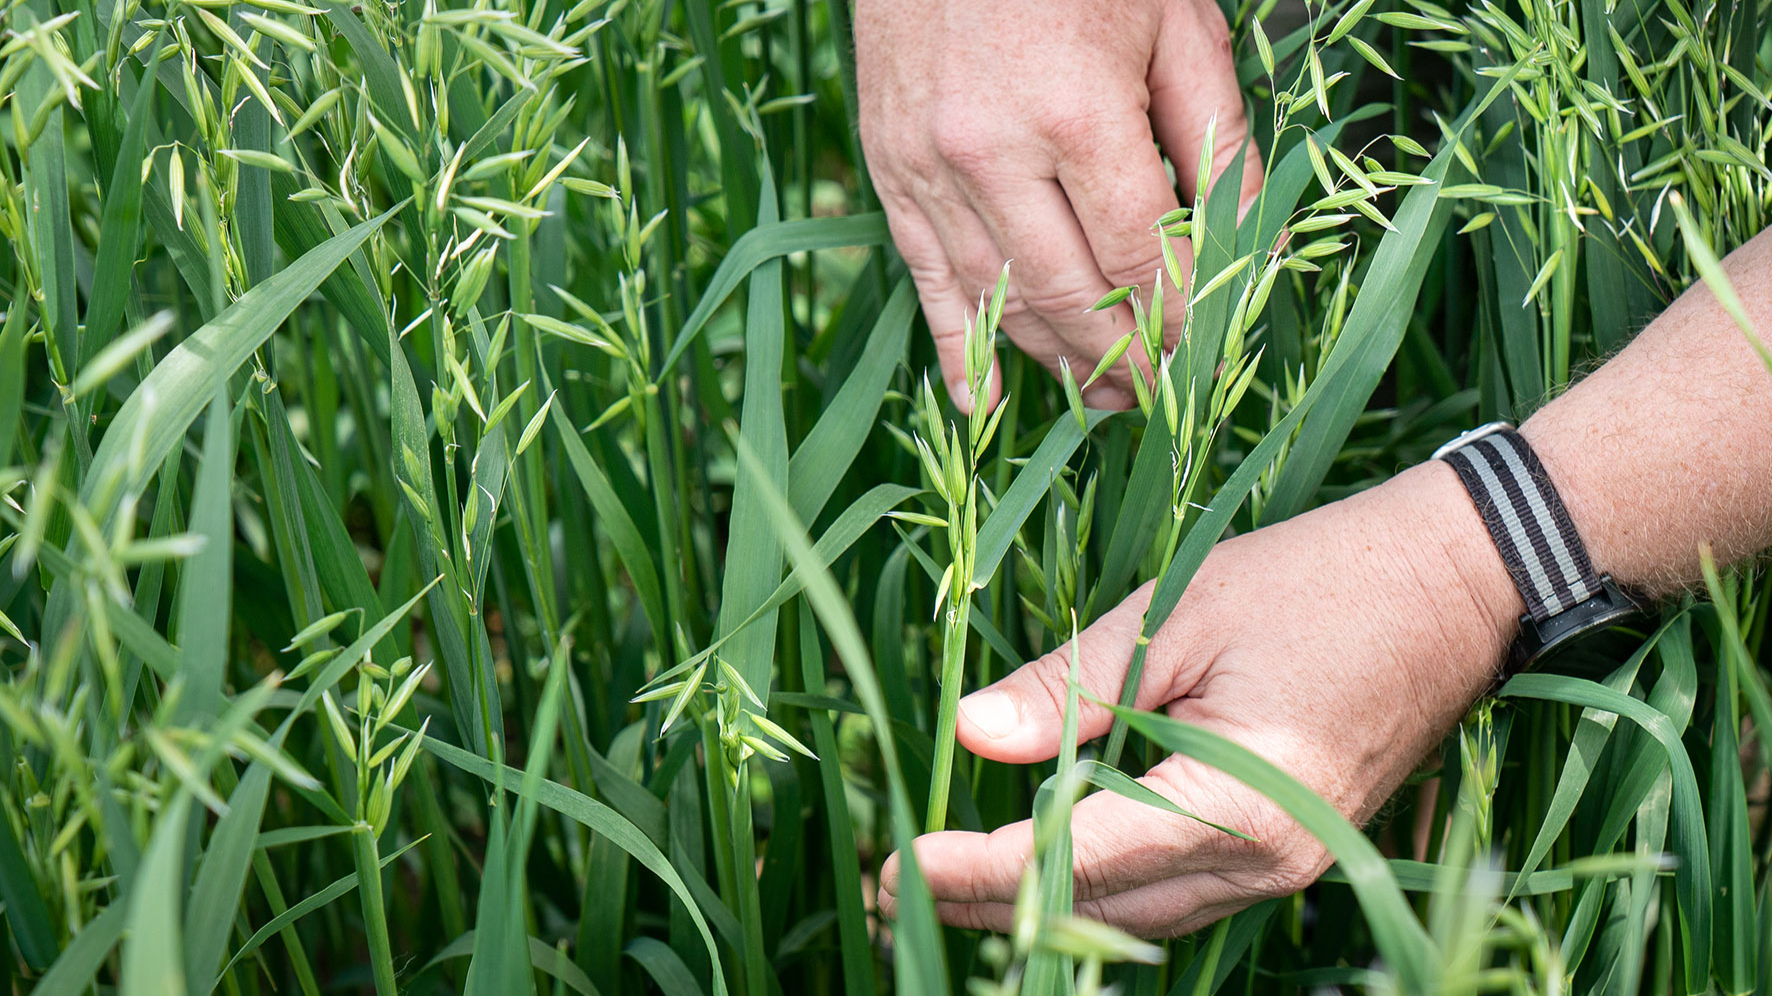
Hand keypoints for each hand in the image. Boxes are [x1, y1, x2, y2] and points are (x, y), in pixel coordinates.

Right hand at [854, 0, 1264, 413]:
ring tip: (1103, 400)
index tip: (1212, 356)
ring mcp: (928, 165)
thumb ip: (1217, 137)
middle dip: (1126, 360)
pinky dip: (960, 347)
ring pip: (1000, 298)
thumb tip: (1255, 245)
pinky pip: (925, 278)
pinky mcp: (888, 166)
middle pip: (1071, 296)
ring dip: (1056, 362)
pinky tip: (988, 402)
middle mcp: (991, 154)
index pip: (1142, 257)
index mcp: (1075, 113)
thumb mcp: (1173, 23)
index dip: (1183, 320)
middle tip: (1166, 401)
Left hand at [879, 461, 1522, 935]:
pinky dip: (1101, 890)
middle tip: (887, 894)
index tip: (890, 869)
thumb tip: (969, 735)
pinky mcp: (1292, 849)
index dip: (974, 869)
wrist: (1460, 581)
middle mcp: (1269, 861)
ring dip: (1040, 907)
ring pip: (1137, 917)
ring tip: (947, 890)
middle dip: (988, 906)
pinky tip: (1043, 870)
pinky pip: (1177, 894)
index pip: (1072, 857)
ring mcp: (1289, 866)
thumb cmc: (1322, 579)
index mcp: (1240, 801)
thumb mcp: (1178, 614)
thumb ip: (1072, 686)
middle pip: (1097, 909)